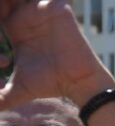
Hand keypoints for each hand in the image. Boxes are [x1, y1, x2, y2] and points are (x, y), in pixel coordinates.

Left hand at [0, 0, 114, 108]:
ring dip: (8, 2)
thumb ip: (0, 97)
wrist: (78, 81)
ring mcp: (40, 8)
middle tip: (2, 21)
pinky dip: (35, 0)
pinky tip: (27, 12)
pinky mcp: (56, 5)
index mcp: (13, 28)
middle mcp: (25, 15)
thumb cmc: (49, 84)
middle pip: (5, 2)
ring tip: (9, 16)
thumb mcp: (16, 89)